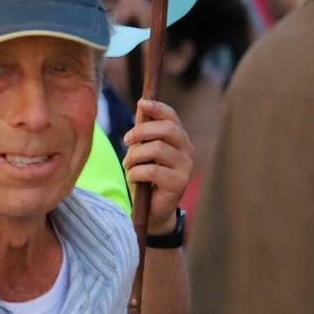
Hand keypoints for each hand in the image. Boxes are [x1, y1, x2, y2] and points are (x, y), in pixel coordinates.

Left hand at [123, 99, 193, 235]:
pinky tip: (134, 179)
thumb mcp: (143, 150)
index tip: (141, 103)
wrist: (151, 210)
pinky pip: (151, 170)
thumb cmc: (145, 176)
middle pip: (166, 129)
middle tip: (126, 141)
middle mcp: (187, 150)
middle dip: (141, 131)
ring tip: (129, 166)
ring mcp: (185, 167)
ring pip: (156, 149)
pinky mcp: (178, 183)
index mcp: (178, 139)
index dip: (158, 108)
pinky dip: (136, 173)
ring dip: (134, 156)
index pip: (172, 117)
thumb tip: (142, 104)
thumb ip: (144, 131)